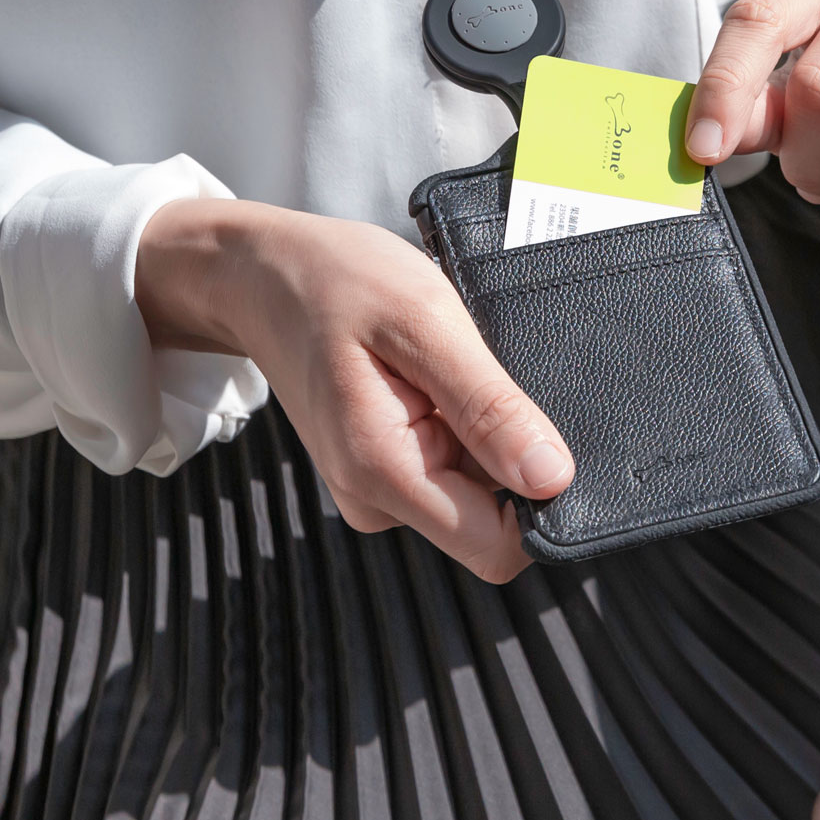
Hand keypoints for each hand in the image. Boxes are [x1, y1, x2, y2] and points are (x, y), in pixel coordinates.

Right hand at [135, 199, 572, 582]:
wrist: (265, 273)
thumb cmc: (336, 282)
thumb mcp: (424, 322)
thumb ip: (488, 407)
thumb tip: (553, 478)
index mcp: (383, 472)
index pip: (498, 547)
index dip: (541, 499)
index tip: (540, 427)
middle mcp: (376, 501)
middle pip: (491, 525)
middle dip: (510, 459)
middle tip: (481, 378)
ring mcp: (377, 491)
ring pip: (476, 495)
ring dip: (485, 436)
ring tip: (449, 368)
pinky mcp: (383, 472)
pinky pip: (453, 470)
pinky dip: (463, 427)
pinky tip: (437, 378)